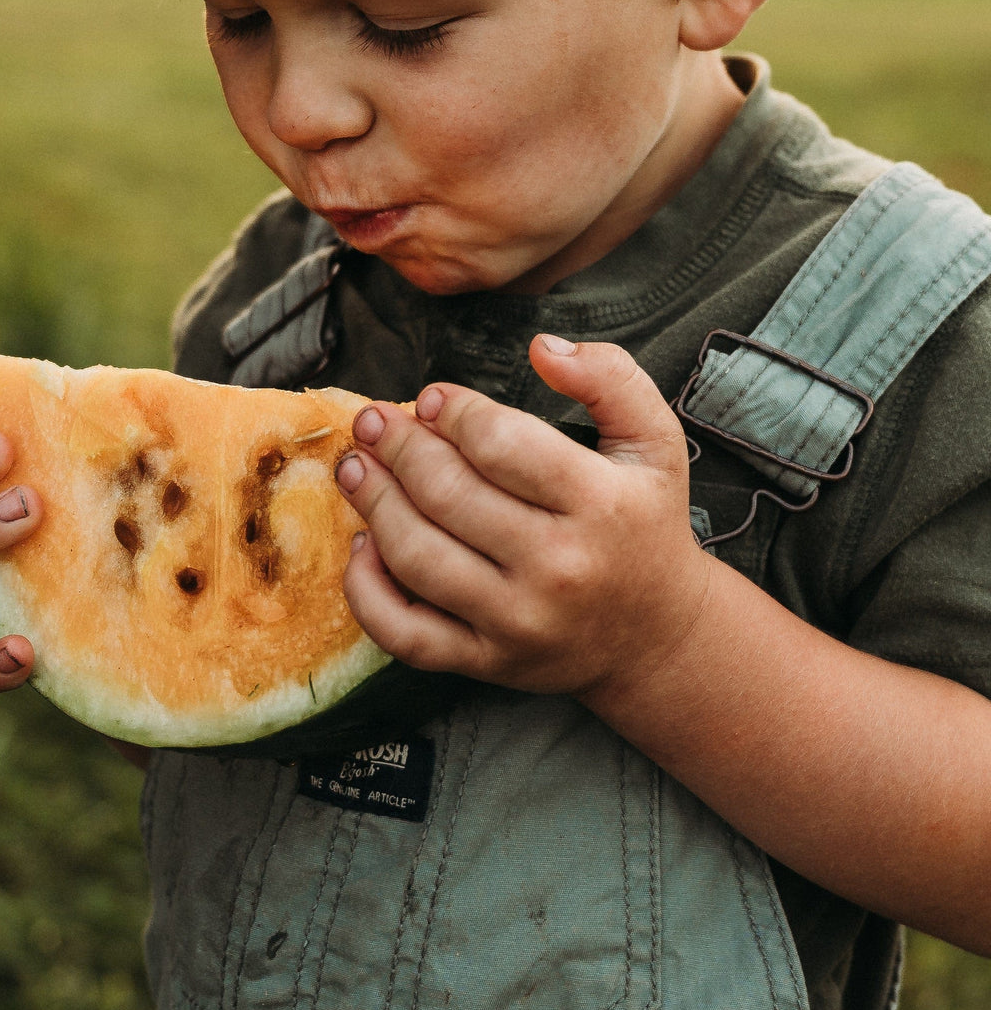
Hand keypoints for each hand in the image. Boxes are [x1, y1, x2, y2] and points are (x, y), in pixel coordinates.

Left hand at [334, 334, 710, 699]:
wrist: (656, 636)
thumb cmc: (644, 527)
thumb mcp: (655, 442)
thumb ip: (611, 377)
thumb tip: (542, 347)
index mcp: (600, 505)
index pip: (499, 443)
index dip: (450, 412)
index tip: (430, 399)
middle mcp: (558, 568)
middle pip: (447, 495)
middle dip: (396, 447)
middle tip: (372, 423)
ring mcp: (518, 622)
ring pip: (416, 557)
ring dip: (372, 502)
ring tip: (354, 468)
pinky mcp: (487, 662)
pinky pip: (405, 633)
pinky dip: (367, 591)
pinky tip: (362, 547)